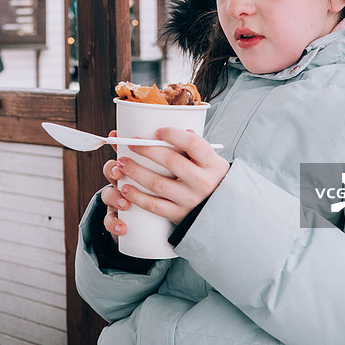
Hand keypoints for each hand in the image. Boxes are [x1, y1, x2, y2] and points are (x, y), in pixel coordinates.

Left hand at [101, 128, 228, 239]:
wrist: (222, 210)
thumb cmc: (212, 178)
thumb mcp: (212, 160)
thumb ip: (196, 147)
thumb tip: (182, 130)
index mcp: (212, 163)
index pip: (192, 144)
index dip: (173, 135)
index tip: (157, 131)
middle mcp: (202, 181)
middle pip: (171, 161)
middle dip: (147, 150)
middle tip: (131, 144)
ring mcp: (190, 199)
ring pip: (158, 184)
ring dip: (136, 172)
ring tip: (122, 163)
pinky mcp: (179, 214)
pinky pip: (154, 206)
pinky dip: (137, 196)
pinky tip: (125, 188)